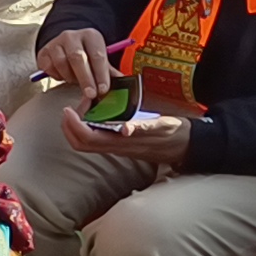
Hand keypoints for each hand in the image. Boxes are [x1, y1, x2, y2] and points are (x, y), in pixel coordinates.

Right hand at [37, 28, 115, 101]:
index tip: (103, 89)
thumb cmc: (86, 54)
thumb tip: (123, 84)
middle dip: (85, 78)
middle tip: (90, 94)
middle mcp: (72, 36)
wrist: (66, 45)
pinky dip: (56, 76)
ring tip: (75, 81)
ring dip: (69, 77)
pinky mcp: (43, 51)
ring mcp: (55, 42)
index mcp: (91, 35)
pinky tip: (63, 76)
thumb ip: (109, 72)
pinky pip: (48, 67)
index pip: (97, 55)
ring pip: (61, 63)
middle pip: (77, 58)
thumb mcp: (100, 60)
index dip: (100, 74)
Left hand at [63, 111, 191, 165]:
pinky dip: (88, 127)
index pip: (87, 138)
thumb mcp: (160, 126)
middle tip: (71, 108)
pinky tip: (93, 115)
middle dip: (68, 127)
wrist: (187, 146)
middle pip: (80, 144)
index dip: (73, 125)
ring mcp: (118, 148)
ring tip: (81, 108)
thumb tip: (125, 130)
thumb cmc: (174, 133)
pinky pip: (98, 139)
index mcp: (121, 142)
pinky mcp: (122, 145)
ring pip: (87, 143)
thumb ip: (143, 127)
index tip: (69, 109)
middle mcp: (116, 147)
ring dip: (77, 127)